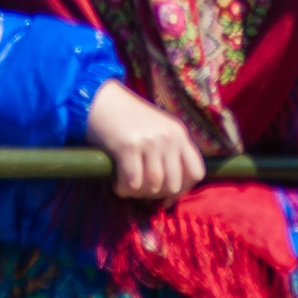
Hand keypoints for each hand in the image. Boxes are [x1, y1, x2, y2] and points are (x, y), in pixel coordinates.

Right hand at [84, 80, 204, 200]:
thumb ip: (169, 153)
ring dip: (138, 193)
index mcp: (179, 133)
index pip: (196, 172)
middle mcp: (169, 137)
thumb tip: (171, 193)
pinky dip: (123, 189)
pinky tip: (117, 183)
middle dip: (156, 195)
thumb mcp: (158, 130)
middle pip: (174, 184)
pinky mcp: (129, 146)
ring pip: (153, 186)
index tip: (167, 197)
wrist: (100, 100)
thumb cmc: (128, 119)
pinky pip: (132, 183)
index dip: (183, 190)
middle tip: (141, 191)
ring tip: (127, 186)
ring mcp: (150, 141)